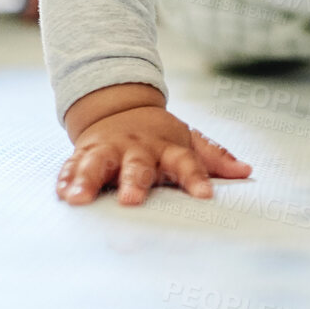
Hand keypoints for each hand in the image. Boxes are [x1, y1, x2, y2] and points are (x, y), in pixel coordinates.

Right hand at [58, 102, 251, 205]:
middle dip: (134, 182)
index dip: (197, 178)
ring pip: (97, 165)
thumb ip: (214, 157)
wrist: (117, 108)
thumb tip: (246, 171)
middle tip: (132, 201)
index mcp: (166, 146)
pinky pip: (72, 167)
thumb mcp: (187, 139)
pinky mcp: (83, 154)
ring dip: (87, 181)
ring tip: (78, 200)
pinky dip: (67, 179)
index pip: (186, 162)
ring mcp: (108, 150)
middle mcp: (136, 148)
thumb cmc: (158, 134)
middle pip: (137, 165)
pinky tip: (63, 195)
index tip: (205, 197)